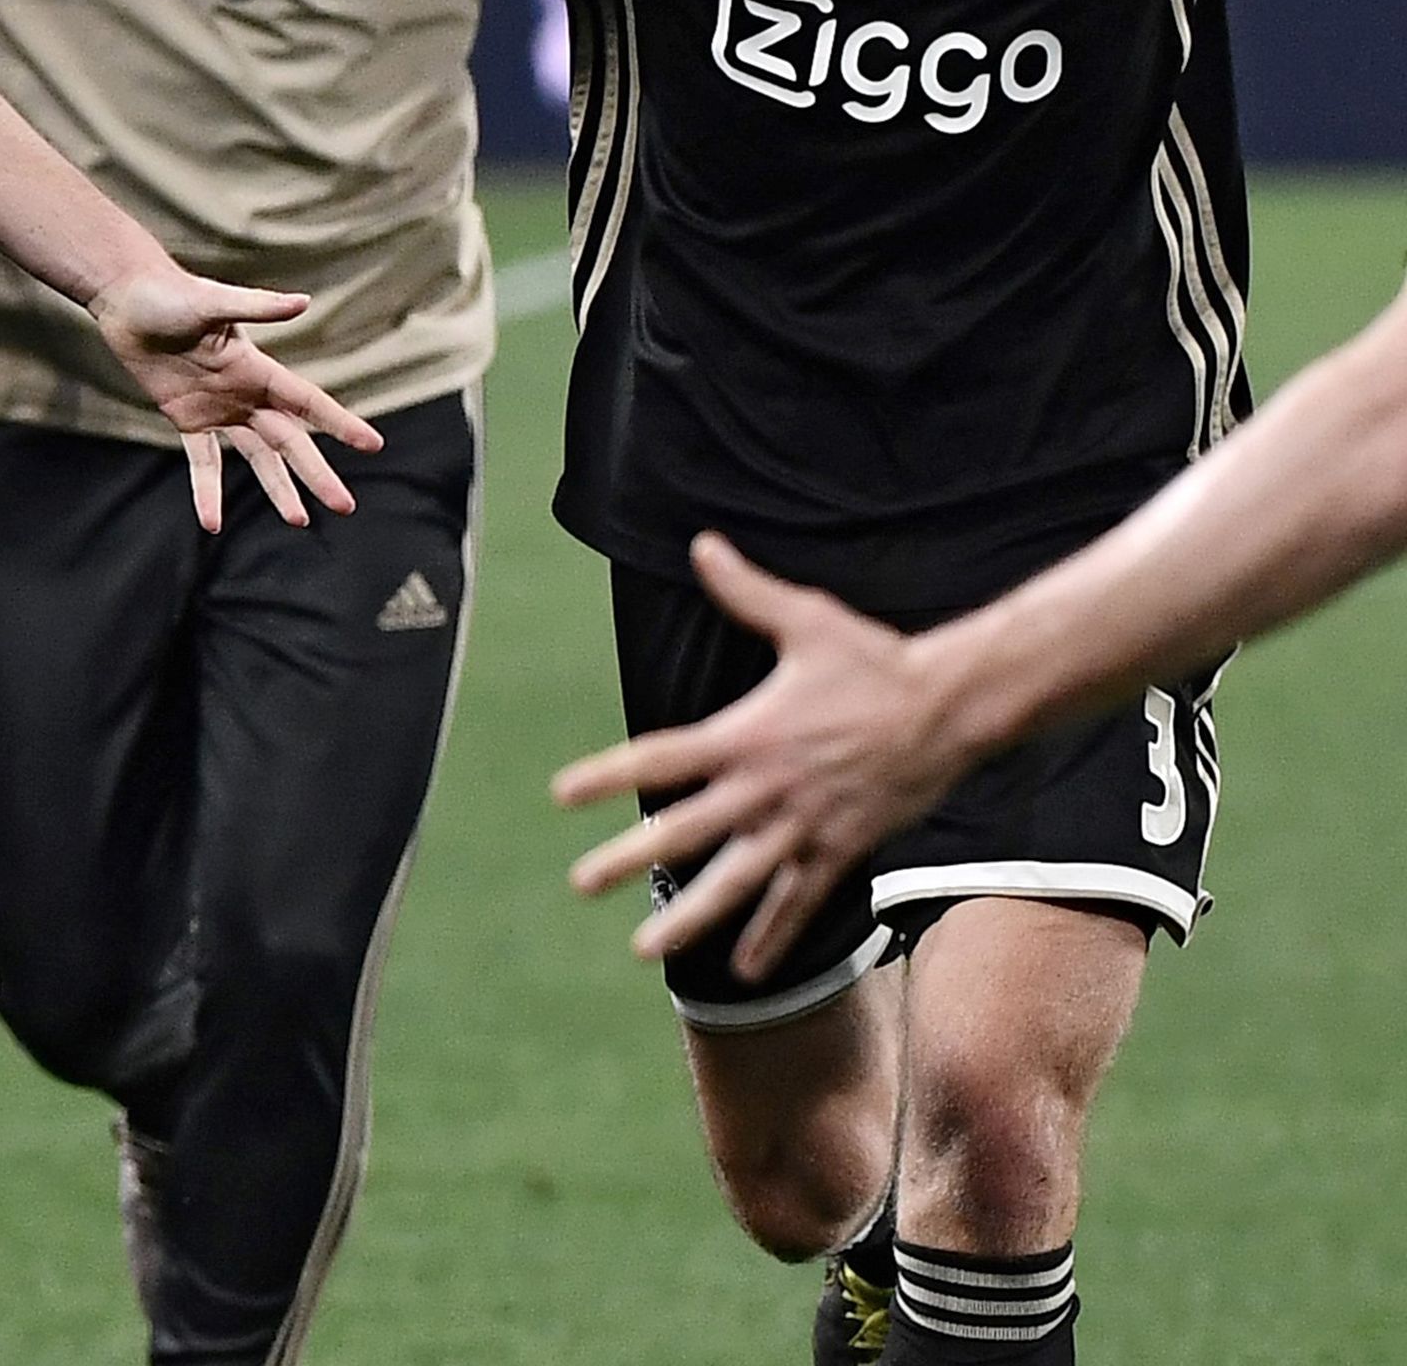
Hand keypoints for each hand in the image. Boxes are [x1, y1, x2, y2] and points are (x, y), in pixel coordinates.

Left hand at [86, 272, 376, 530]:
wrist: (127, 299)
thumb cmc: (170, 293)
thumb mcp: (213, 302)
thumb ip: (257, 306)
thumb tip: (303, 301)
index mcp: (258, 368)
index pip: (308, 403)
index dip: (340, 423)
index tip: (373, 445)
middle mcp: (245, 394)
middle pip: (290, 441)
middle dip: (316, 473)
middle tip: (345, 506)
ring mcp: (218, 409)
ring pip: (257, 457)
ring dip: (278, 488)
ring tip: (299, 520)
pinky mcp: (186, 418)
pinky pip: (202, 462)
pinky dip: (207, 492)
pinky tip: (212, 523)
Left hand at [550, 534, 970, 982]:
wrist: (952, 708)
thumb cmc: (873, 661)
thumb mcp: (806, 620)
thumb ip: (745, 591)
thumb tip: (702, 544)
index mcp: (748, 735)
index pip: (662, 757)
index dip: (610, 776)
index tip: (562, 795)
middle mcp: (767, 789)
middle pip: (685, 830)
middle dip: (629, 858)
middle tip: (579, 883)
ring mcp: (804, 827)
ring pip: (735, 883)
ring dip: (689, 918)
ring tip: (641, 949)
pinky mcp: (841, 851)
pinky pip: (799, 903)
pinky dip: (773, 937)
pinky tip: (746, 971)